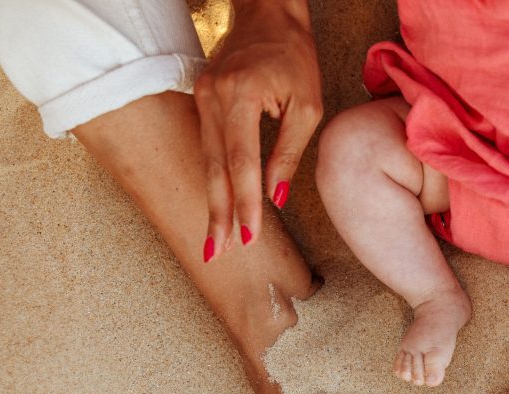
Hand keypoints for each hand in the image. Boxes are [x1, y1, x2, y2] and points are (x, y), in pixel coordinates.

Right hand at [193, 1, 321, 259]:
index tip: (247, 236)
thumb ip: (289, 152)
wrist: (267, 13)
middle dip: (217, 214)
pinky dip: (213, 180)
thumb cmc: (295, 56)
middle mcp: (212, 97)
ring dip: (211, 203)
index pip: (241, 161)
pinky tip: (216, 206)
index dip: (243, 203)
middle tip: (216, 253)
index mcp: (240, 95)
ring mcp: (201, 97)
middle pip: (215, 168)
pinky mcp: (200, 99)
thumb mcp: (307, 105)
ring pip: (206, 161)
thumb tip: (276, 199)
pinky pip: (206, 148)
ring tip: (214, 241)